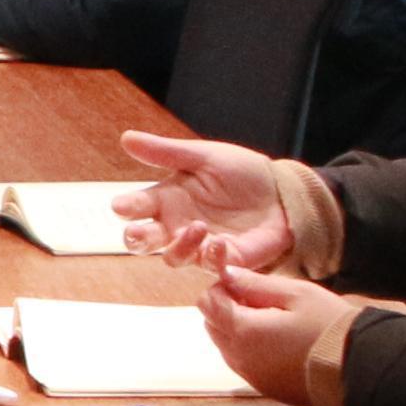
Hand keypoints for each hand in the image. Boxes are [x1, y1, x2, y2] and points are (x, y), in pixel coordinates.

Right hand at [116, 129, 307, 273]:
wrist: (283, 191)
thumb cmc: (241, 172)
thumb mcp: (204, 156)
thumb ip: (165, 152)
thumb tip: (126, 138)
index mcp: (167, 198)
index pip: (135, 208)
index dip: (125, 208)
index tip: (122, 206)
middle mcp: (176, 225)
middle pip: (142, 242)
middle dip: (136, 239)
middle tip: (140, 233)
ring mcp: (199, 245)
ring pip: (173, 258)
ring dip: (179, 246)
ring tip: (198, 227)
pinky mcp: (225, 259)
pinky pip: (209, 266)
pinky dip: (212, 257)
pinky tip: (220, 242)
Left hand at [198, 264, 366, 405]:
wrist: (359, 369)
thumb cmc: (330, 327)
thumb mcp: (297, 294)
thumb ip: (256, 284)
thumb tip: (227, 274)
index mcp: (243, 331)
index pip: (208, 302)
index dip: (223, 287)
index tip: (248, 284)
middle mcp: (239, 357)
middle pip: (212, 324)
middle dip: (228, 308)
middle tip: (263, 301)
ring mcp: (251, 376)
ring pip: (225, 345)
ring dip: (238, 329)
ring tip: (276, 321)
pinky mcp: (264, 388)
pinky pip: (243, 363)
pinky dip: (250, 349)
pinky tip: (281, 341)